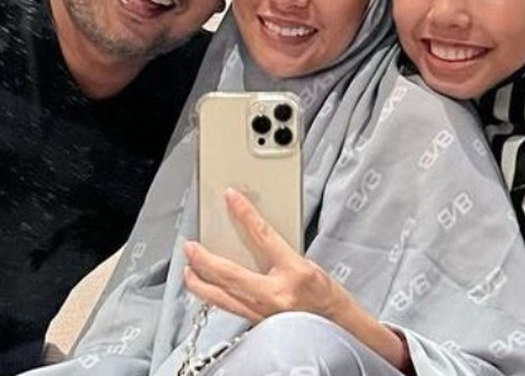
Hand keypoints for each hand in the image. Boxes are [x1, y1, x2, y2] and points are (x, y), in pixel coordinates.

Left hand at [183, 187, 345, 323]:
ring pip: (221, 297)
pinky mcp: (258, 324)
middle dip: (205, 259)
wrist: (336, 326)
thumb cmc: (325, 295)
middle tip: (190, 247)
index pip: (263, 235)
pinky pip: (229, 309)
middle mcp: (276, 294)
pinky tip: (207, 290)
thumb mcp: (307, 264)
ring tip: (188, 270)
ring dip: (200, 283)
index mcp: (294, 272)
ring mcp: (264, 313)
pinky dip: (214, 297)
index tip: (231, 198)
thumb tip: (254, 234)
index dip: (245, 213)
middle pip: (230, 274)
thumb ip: (279, 252)